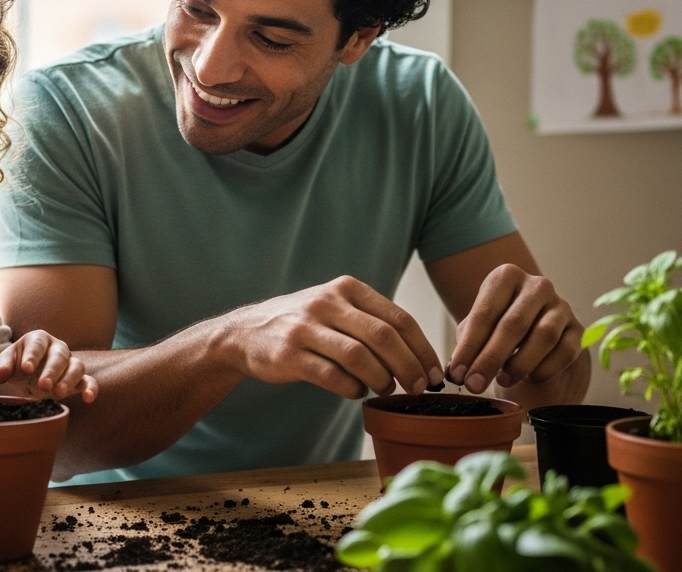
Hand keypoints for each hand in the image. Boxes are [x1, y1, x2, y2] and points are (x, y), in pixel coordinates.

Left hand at [0, 329, 97, 401]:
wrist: (26, 375)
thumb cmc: (16, 365)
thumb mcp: (6, 364)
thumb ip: (1, 367)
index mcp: (38, 339)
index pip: (37, 344)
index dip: (32, 356)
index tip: (25, 369)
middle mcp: (57, 348)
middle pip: (59, 355)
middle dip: (52, 370)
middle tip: (43, 385)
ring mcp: (70, 363)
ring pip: (76, 366)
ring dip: (69, 379)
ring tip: (58, 393)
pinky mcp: (78, 379)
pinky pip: (89, 381)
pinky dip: (91, 388)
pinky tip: (88, 398)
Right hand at [221, 275, 443, 399]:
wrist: (246, 332)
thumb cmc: (304, 324)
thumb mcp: (336, 306)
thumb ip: (371, 321)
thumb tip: (419, 355)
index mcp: (346, 288)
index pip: (398, 319)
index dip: (422, 349)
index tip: (435, 372)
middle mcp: (327, 303)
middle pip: (383, 337)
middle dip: (409, 367)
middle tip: (420, 388)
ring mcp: (306, 328)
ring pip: (359, 357)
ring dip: (382, 379)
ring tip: (388, 390)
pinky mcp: (289, 355)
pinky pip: (332, 376)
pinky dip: (351, 388)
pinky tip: (356, 392)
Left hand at [446, 264, 581, 394]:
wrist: (534, 329)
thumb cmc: (497, 326)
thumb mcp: (479, 328)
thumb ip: (467, 345)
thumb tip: (456, 371)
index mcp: (506, 277)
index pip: (485, 313)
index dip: (469, 347)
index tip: (456, 374)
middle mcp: (537, 286)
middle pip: (514, 324)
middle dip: (490, 359)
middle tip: (474, 384)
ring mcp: (560, 305)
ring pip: (544, 336)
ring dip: (520, 364)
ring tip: (502, 381)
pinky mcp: (577, 329)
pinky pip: (565, 352)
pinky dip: (544, 369)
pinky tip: (528, 378)